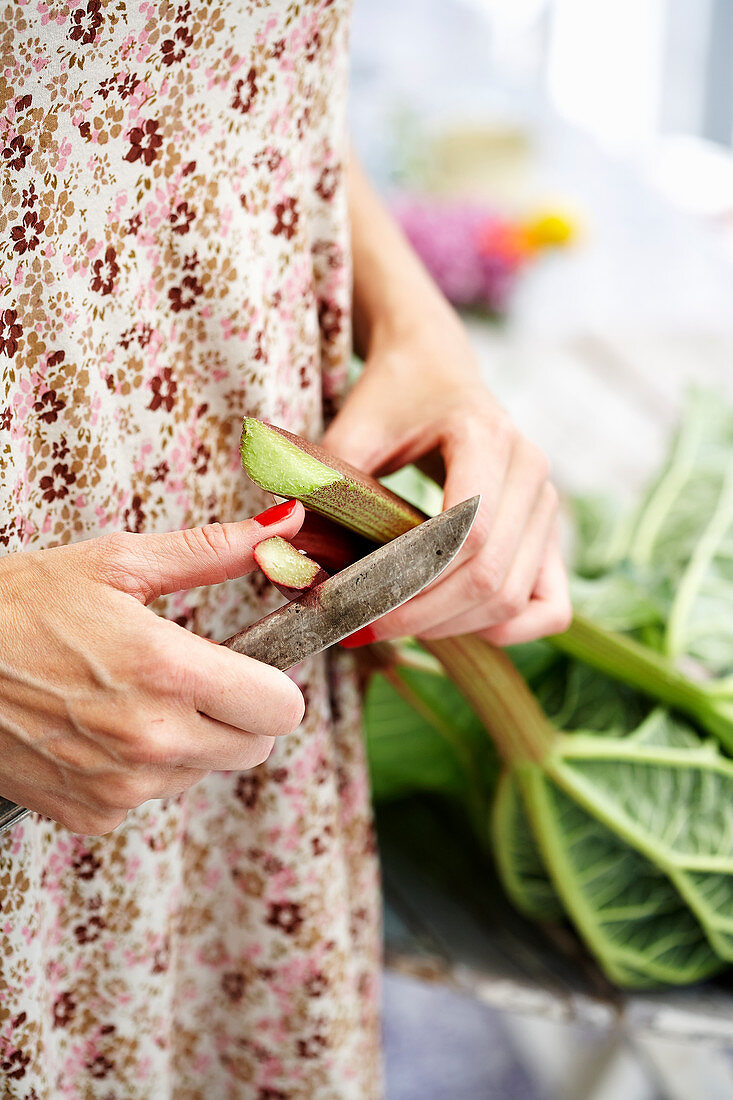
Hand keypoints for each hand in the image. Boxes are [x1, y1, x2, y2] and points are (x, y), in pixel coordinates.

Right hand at [0, 501, 305, 833]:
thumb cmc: (21, 603)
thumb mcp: (117, 563)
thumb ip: (211, 551)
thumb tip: (283, 527)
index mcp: (168, 670)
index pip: (281, 708)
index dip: (271, 683)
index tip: (244, 666)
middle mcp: (152, 739)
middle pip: (254, 747)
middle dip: (236, 713)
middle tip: (189, 678)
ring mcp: (121, 785)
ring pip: (202, 772)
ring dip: (188, 741)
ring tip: (129, 697)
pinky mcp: (91, 813)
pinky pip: (150, 797)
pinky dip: (138, 769)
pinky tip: (98, 729)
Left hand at [323, 317, 571, 646]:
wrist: (436, 368)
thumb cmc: (393, 396)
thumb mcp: (353, 425)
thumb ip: (320, 479)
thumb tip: (278, 546)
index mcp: (487, 436)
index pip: (466, 533)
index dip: (409, 583)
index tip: (351, 606)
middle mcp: (531, 473)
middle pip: (489, 576)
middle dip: (420, 615)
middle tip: (359, 628)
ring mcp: (547, 506)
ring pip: (514, 598)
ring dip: (452, 627)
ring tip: (392, 625)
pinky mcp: (549, 535)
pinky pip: (550, 606)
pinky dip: (506, 630)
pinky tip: (453, 625)